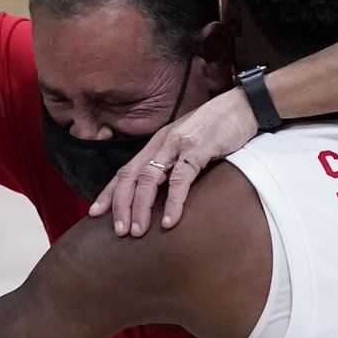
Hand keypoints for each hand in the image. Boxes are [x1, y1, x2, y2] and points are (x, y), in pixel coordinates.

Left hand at [90, 87, 257, 236]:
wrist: (242, 105)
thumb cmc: (217, 128)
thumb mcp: (188, 144)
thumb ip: (174, 161)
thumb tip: (163, 190)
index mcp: (157, 143)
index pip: (126, 170)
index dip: (109, 192)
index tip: (95, 213)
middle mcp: (162, 143)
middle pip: (131, 176)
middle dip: (121, 205)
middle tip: (119, 231)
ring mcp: (179, 144)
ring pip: (150, 178)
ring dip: (141, 206)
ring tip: (138, 230)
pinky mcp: (199, 148)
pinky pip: (181, 178)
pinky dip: (174, 201)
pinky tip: (170, 220)